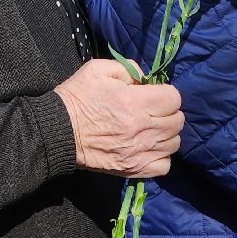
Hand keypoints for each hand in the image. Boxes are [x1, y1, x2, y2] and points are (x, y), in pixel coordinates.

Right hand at [54, 59, 183, 177]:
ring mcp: (139, 152)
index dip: (166, 93)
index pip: (173, 98)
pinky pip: (164, 166)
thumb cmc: (78, 97)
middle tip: (154, 110)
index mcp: (134, 102)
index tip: (155, 94)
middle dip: (169, 112)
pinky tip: (150, 148)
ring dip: (166, 134)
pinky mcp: (134, 169)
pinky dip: (162, 156)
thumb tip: (145, 79)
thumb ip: (128, 68)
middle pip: (177, 121)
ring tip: (152, 129)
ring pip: (174, 143)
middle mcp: (142, 128)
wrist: (59, 132)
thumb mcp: (98, 69)